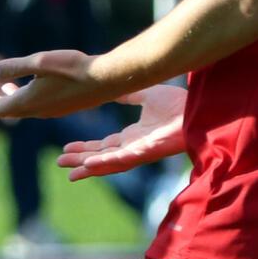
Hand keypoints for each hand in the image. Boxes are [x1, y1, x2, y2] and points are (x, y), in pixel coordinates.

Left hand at [0, 49, 116, 119]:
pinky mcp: (65, 106)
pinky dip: (28, 98)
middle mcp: (40, 111)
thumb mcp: (39, 62)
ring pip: (25, 108)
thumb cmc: (72, 68)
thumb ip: (13, 67)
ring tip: (7, 87)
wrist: (106, 79)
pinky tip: (34, 85)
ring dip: (12, 98)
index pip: (0, 108)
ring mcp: (54, 111)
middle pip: (10, 111)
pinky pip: (39, 106)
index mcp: (30, 102)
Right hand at [56, 85, 187, 180]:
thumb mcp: (146, 95)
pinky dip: (105, 164)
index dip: (85, 148)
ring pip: (108, 163)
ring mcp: (140, 152)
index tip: (67, 148)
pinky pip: (123, 161)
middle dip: (80, 161)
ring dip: (88, 167)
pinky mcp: (147, 152)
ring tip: (68, 170)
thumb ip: (128, 95)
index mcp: (133, 136)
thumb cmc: (178, 104)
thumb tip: (110, 88)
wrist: (197, 107)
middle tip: (60, 162)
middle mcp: (134, 147)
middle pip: (101, 157)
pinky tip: (89, 165)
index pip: (104, 146)